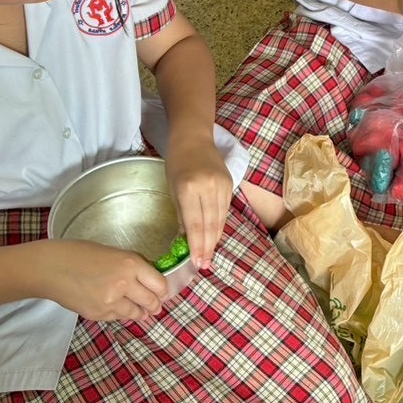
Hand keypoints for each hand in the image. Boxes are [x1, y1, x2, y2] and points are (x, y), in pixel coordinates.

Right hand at [41, 240, 165, 322]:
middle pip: (151, 301)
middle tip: (156, 306)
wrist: (51, 268)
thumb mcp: (114, 252)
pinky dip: (120, 314)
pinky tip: (119, 309)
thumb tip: (149, 280)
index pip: (159, 284)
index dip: (163, 290)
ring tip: (143, 312)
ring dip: (140, 313)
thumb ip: (132, 266)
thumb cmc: (80, 253)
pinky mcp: (98, 314)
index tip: (164, 292)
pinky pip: (117, 318)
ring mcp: (111, 302)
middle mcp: (124, 284)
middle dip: (155, 305)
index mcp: (131, 263)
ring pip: (135, 313)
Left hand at [164, 136, 233, 269]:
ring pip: (220, 219)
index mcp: (189, 188)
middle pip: (210, 224)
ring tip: (209, 255)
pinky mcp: (230, 183)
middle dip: (207, 247)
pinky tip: (215, 236)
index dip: (197, 246)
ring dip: (215, 238)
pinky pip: (225, 209)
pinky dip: (219, 224)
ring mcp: (222, 185)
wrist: (194, 137)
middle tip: (204, 265)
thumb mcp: (172, 188)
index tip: (196, 262)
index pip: (195, 224)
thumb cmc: (176, 161)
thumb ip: (181, 213)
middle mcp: (208, 187)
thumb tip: (187, 236)